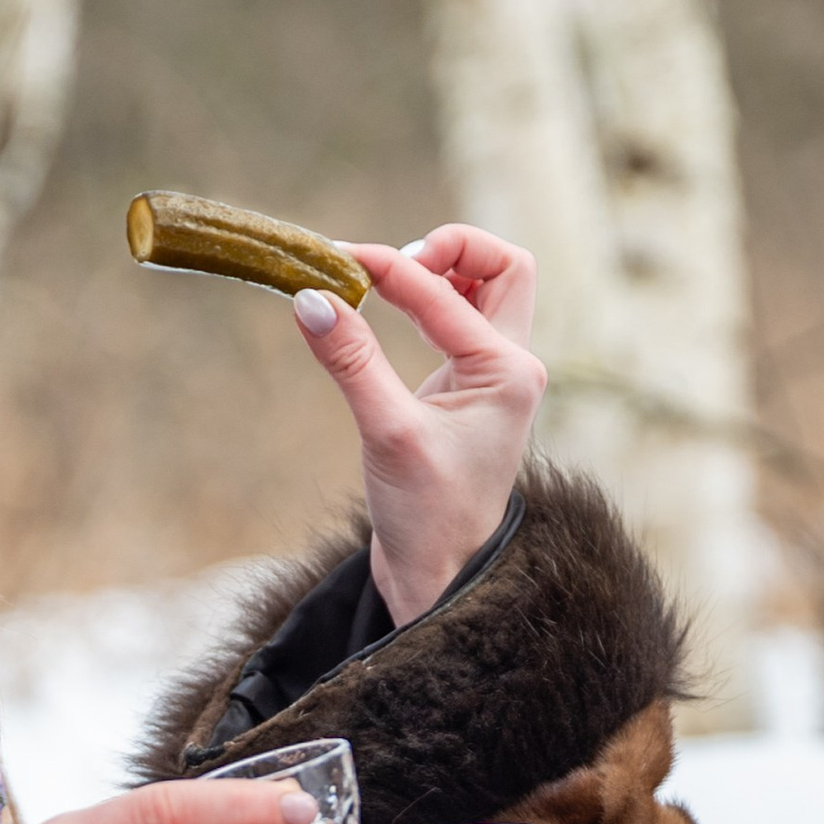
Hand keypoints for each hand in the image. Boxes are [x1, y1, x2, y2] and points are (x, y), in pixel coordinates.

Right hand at [294, 223, 544, 623]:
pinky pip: (460, 319)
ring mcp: (493, 376)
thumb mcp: (386, 433)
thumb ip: (352, 361)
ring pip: (486, 289)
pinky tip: (385, 310)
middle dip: (452, 250)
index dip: (389, 268)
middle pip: (504, 267)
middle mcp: (512, 366)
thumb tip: (311, 297)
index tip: (335, 262)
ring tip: (384, 283)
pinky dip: (427, 301)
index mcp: (508, 373)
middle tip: (394, 267)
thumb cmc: (427, 515)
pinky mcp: (468, 388)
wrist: (441, 574)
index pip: (446, 292)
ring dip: (441, 272)